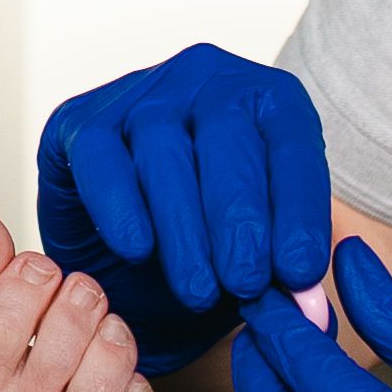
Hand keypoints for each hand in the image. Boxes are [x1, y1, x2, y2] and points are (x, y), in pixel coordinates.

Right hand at [37, 43, 333, 370]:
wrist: (127, 254)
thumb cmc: (209, 247)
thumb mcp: (260, 260)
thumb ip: (288, 277)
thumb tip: (312, 312)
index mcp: (267, 100)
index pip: (292, 143)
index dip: (299, 210)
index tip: (299, 272)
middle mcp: (206, 80)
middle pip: (226, 137)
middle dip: (240, 219)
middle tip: (247, 284)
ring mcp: (140, 95)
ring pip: (163, 148)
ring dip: (184, 226)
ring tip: (199, 290)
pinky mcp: (80, 121)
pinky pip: (100, 155)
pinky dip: (119, 205)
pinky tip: (138, 250)